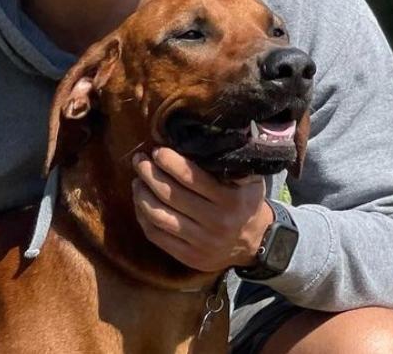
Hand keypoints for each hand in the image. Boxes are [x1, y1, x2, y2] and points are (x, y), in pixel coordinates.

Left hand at [131, 146, 272, 271]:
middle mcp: (216, 222)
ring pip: (159, 216)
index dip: (169, 162)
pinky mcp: (189, 256)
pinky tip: (140, 202)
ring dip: (141, 195)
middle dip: (148, 174)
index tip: (157, 151)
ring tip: (137, 180)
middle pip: (170, 195)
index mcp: (230, 200)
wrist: (256, 244)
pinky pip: (156, 235)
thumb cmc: (246, 202)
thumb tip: (207, 136)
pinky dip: (142, 216)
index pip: (191, 177)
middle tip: (139, 160)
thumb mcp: (250, 180)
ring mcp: (201, 242)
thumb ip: (232, 162)